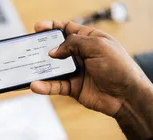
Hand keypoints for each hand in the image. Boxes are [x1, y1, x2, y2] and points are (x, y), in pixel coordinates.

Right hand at [31, 20, 152, 139]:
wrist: (127, 96)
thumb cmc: (120, 68)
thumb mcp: (98, 47)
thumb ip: (74, 44)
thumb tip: (54, 51)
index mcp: (90, 40)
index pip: (68, 30)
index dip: (52, 27)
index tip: (38, 27)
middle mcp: (81, 55)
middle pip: (56, 48)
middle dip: (42, 48)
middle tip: (29, 48)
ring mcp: (76, 71)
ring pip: (53, 68)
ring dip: (40, 69)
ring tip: (28, 68)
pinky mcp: (72, 87)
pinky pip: (55, 86)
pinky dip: (44, 86)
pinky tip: (37, 85)